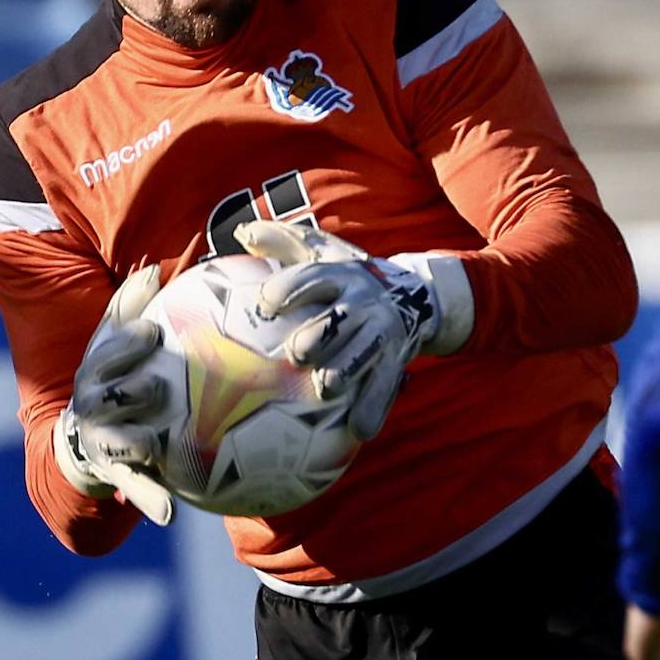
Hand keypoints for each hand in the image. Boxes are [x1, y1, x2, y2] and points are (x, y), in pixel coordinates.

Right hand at [53, 264, 174, 525]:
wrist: (82, 445)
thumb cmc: (110, 382)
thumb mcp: (110, 347)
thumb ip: (128, 311)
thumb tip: (152, 273)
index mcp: (96, 373)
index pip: (107, 356)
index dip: (126, 345)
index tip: (151, 334)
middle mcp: (95, 408)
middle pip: (110, 398)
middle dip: (131, 390)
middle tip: (156, 387)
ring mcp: (105, 443)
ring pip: (121, 442)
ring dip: (137, 442)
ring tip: (154, 445)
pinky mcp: (117, 475)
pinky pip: (135, 488)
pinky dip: (149, 501)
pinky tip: (168, 514)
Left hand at [234, 220, 443, 440]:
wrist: (417, 296)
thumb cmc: (350, 279)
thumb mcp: (324, 254)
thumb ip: (284, 243)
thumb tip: (243, 230)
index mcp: (340, 274)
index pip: (312, 277)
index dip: (289, 289)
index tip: (266, 305)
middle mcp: (363, 301)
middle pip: (339, 319)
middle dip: (318, 336)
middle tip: (297, 353)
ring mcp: (381, 332)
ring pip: (363, 353)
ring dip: (345, 371)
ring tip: (327, 388)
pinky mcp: (395, 360)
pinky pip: (384, 386)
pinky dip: (374, 408)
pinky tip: (359, 429)